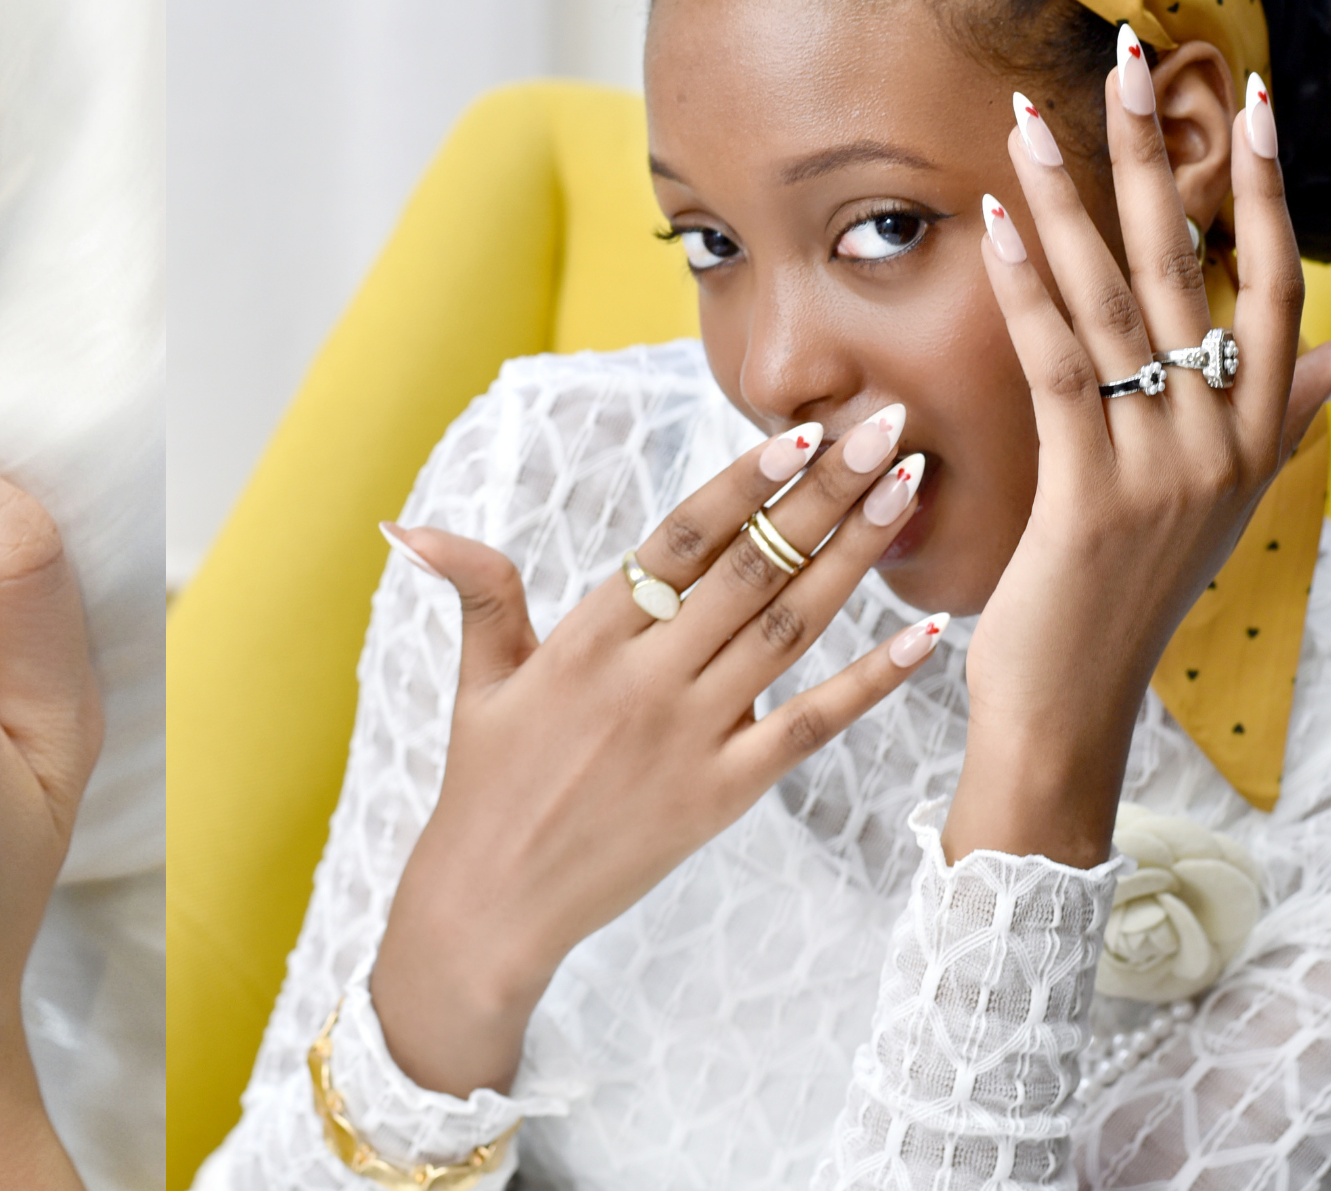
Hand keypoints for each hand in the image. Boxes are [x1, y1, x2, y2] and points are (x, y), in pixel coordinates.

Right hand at [370, 407, 949, 1096]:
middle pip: (753, 568)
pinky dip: (871, 679)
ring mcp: (689, 735)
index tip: (800, 431)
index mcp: (587, 636)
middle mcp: (645, 677)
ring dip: (856, 557)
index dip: (743, 482)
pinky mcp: (723, 793)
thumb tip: (408, 524)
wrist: (495, 902)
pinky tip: (922, 630)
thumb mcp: (479, 677)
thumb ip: (476, 589)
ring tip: (908, 493)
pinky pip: (810, 725)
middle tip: (887, 430)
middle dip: (825, 493)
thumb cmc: (487, 782)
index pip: (680, 540)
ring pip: (790, 630)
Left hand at [950, 44, 1330, 866]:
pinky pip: (1061, 366)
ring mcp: (1166, 469)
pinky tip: (999, 223)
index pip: (1277, 284)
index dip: (1263, 189)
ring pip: (1117, 304)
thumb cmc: (1130, 599)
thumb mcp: (1225, 505)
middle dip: (1156, 157)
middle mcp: (1226, 442)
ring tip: (1025, 118)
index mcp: (1260, 435)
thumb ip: (1291, 415)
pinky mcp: (1091, 495)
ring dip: (1068, 201)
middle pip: (1193, 269)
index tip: (1249, 98)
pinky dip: (1028, 288)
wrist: (1073, 712)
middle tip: (1126, 58)